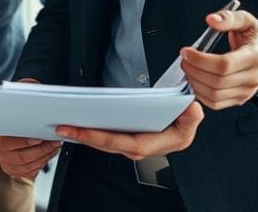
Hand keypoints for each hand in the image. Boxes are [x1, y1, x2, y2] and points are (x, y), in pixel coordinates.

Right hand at [0, 77, 60, 178]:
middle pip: (19, 156)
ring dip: (44, 156)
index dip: (23, 141)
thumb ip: (23, 88)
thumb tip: (32, 86)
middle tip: (53, 141)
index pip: (4, 142)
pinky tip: (48, 152)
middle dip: (40, 149)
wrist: (14, 123)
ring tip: (54, 145)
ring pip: (28, 165)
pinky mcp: (15, 170)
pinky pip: (30, 172)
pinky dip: (42, 163)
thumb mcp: (18, 95)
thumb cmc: (15, 110)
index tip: (39, 136)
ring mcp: (5, 162)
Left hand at [55, 101, 203, 160]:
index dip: (106, 139)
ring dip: (86, 136)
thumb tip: (191, 109)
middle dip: (88, 138)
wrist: (185, 119)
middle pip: (113, 146)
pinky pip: (108, 137)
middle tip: (64, 128)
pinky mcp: (128, 137)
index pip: (131, 144)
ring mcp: (135, 144)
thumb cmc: (186, 117)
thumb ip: (192, 115)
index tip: (85, 131)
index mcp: (162, 143)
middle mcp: (146, 147)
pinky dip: (92, 132)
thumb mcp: (192, 116)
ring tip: (65, 127)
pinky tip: (78, 124)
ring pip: (107, 143)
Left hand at [180, 8, 257, 109]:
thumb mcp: (246, 20)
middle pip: (217, 82)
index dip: (201, 60)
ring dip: (194, 83)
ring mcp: (247, 91)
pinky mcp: (240, 98)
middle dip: (193, 71)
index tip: (186, 52)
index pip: (224, 65)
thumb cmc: (257, 37)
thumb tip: (212, 19)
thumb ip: (229, 17)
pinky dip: (201, 94)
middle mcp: (252, 77)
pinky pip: (216, 104)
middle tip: (184, 59)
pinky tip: (195, 80)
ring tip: (187, 68)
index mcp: (254, 56)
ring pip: (215, 96)